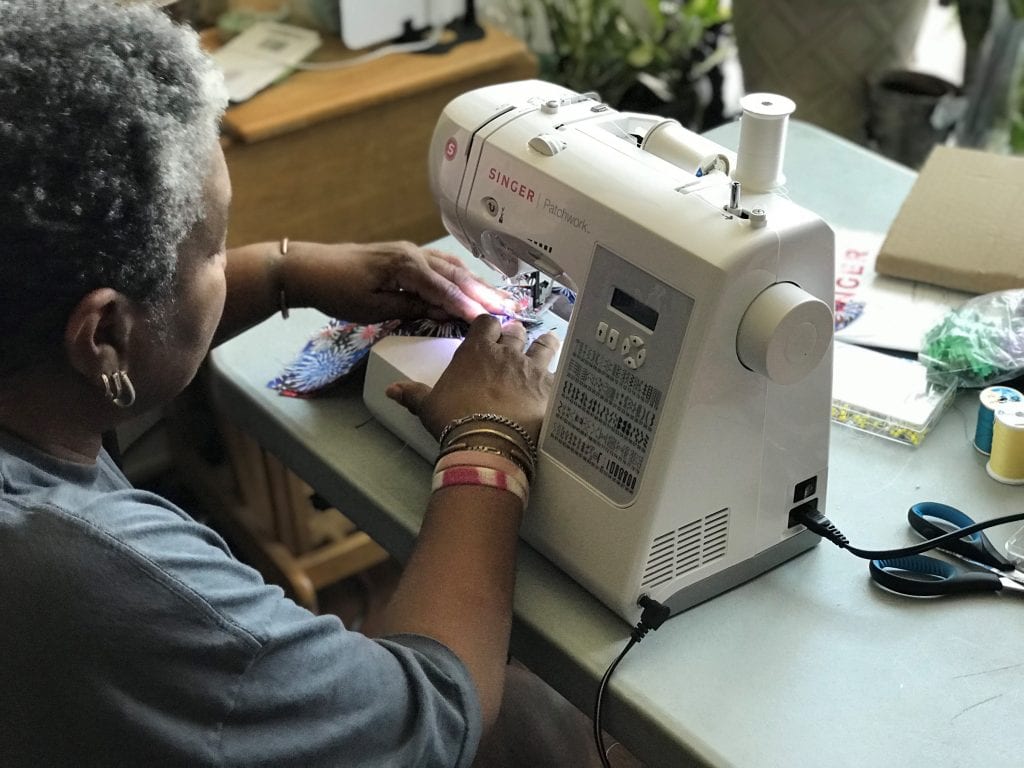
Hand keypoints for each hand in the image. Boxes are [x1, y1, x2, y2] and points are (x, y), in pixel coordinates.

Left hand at [290, 241, 518, 323]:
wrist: (308, 268)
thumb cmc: (336, 291)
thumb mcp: (372, 308)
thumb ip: (410, 307)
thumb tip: (442, 312)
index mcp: (406, 266)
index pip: (446, 289)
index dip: (469, 305)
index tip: (491, 319)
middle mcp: (413, 254)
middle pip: (456, 274)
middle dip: (484, 292)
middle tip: (510, 308)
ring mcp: (409, 252)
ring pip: (451, 267)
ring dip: (475, 283)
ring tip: (499, 298)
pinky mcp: (404, 255)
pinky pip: (439, 264)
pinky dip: (458, 276)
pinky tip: (469, 284)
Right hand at [385, 315, 558, 441]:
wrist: (488, 442)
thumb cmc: (454, 420)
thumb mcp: (428, 407)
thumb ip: (413, 394)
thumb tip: (390, 389)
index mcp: (475, 351)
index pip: (485, 322)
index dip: (488, 326)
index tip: (488, 332)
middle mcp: (506, 352)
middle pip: (515, 331)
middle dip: (514, 334)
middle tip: (513, 342)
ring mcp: (531, 368)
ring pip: (544, 344)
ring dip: (544, 344)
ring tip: (546, 345)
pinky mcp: (550, 387)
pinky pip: (559, 372)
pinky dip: (560, 373)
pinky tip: (563, 377)